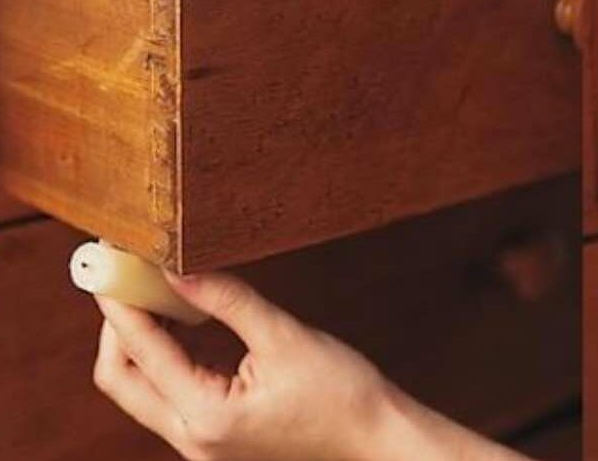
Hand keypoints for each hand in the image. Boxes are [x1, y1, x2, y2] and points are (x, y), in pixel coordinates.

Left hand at [93, 271, 529, 460]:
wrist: (377, 437)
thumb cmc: (343, 394)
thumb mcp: (284, 337)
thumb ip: (226, 301)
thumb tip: (177, 270)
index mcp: (207, 416)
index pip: (141, 353)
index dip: (122, 303)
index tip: (111, 265)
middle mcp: (193, 439)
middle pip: (121, 380)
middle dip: (117, 326)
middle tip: (126, 278)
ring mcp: (202, 444)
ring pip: (141, 391)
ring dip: (140, 341)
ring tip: (154, 292)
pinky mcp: (214, 439)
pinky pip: (168, 397)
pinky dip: (165, 358)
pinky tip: (183, 324)